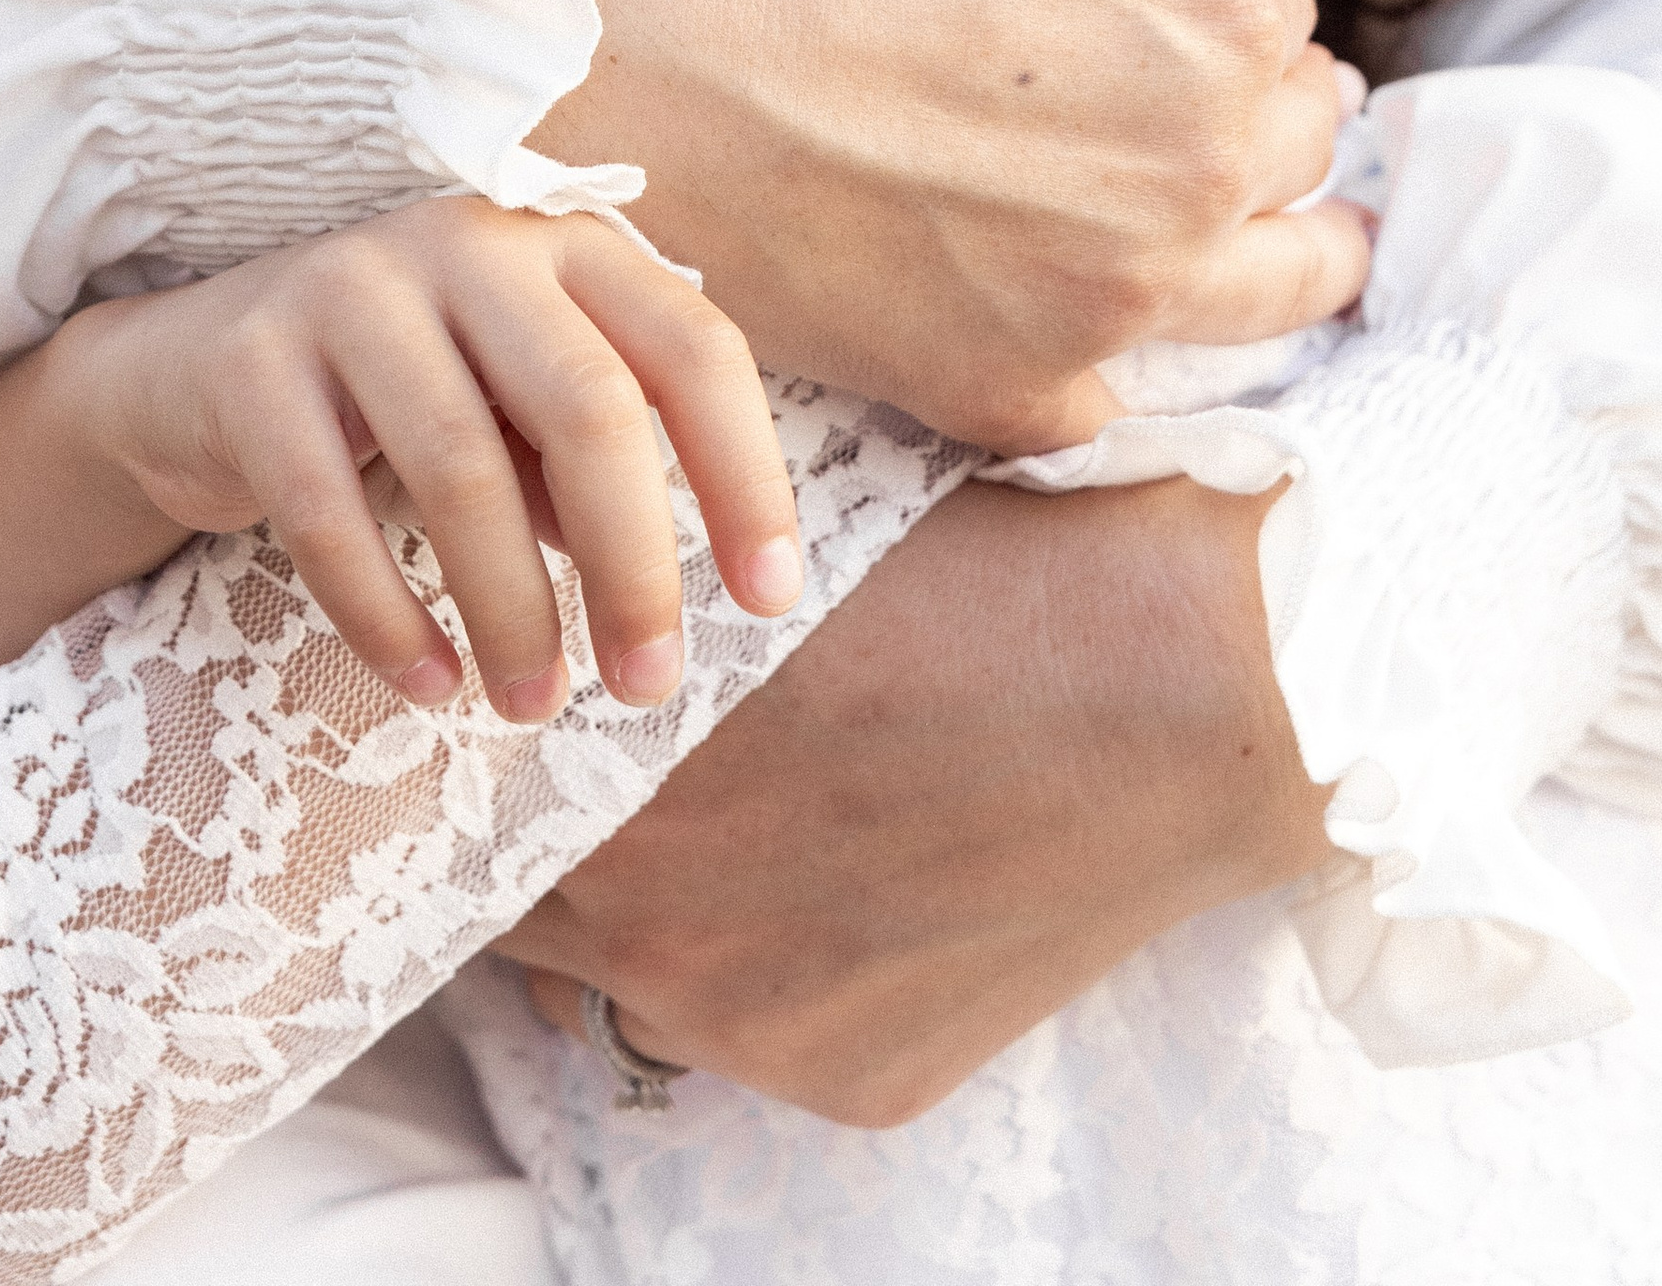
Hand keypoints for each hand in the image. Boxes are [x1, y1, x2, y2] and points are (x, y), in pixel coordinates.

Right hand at [61, 201, 801, 720]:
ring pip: (460, 465)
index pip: (691, 349)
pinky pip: (327, 510)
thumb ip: (593, 466)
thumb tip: (671, 587)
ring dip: (511, 608)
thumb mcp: (516, 413)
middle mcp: (464, 244)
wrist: (191, 368)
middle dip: (634, 563)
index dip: (746, 475)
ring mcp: (349, 286)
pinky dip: (386, 616)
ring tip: (535, 704)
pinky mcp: (251, 358)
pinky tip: (429, 684)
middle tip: (650, 686)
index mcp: (559, 246)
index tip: (771, 599)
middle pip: (586, 406)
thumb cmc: (402, 400)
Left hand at [498, 472, 1332, 1124]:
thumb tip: (551, 639)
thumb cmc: (973, 584)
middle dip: (561, 849)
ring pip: (647, 981)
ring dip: (666, 914)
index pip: (479, 813)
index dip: (487, 767)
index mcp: (619, 786)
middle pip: (543, 913)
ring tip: (753, 820)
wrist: (1182, 692)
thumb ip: (635, 627)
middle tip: (607, 780)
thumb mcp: (762, 574)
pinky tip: (852, 878)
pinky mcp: (854, 1087)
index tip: (502, 728)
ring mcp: (756, 1031)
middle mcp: (660, 938)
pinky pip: (764, 1029)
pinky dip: (781, 967)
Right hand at [542, 0, 1366, 448]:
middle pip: (1295, 147)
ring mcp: (1110, 302)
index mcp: (1219, 17)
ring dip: (1275, 249)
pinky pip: (1115, 395)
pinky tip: (1077, 308)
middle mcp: (1197, 175)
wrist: (623, 35)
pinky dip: (1107, 352)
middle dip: (1259, 108)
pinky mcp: (1013, 391)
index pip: (1284, 10)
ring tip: (1269, 234)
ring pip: (1264, 291)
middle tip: (1181, 91)